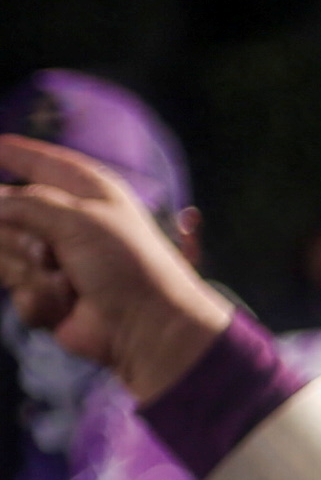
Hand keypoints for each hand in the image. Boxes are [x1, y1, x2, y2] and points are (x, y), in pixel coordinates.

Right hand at [0, 136, 234, 405]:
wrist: (146, 327)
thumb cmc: (124, 265)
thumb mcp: (76, 220)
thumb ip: (25, 203)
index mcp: (87, 191)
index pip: (43, 163)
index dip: (16, 153)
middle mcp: (69, 221)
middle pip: (3, 215)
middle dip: (16, 239)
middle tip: (45, 254)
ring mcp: (56, 260)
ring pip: (3, 255)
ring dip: (29, 273)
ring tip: (66, 283)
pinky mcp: (48, 294)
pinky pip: (19, 292)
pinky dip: (40, 301)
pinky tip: (67, 308)